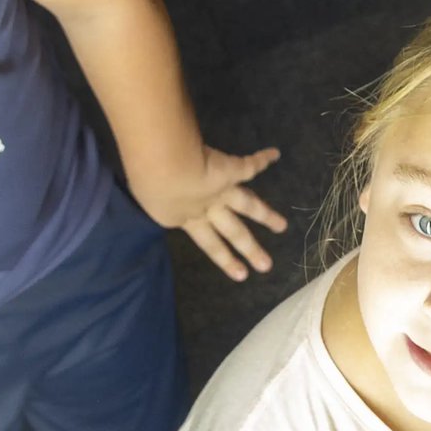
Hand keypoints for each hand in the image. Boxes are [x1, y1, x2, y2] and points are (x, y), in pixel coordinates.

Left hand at [143, 145, 287, 281]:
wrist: (165, 170)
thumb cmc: (150, 184)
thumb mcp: (148, 195)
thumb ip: (156, 196)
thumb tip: (150, 187)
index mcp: (188, 217)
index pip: (210, 241)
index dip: (225, 258)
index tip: (242, 275)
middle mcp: (209, 209)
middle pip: (234, 231)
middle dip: (250, 248)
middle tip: (267, 265)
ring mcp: (221, 191)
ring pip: (248, 205)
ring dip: (266, 215)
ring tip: (282, 226)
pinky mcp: (229, 171)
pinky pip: (248, 166)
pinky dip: (261, 160)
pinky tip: (274, 155)